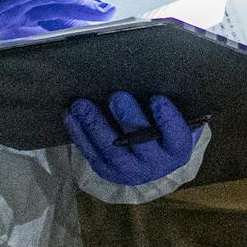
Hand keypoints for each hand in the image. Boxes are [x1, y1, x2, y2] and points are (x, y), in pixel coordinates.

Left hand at [65, 92, 196, 186]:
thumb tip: (158, 75)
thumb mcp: (177, 117)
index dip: (167, 120)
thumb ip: (172, 103)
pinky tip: (70, 114)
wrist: (151, 158)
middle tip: (117, 96)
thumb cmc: (165, 126)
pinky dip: (78, 133)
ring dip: (95, 126)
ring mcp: (128, 170)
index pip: (176, 137)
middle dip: (128, 119)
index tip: (157, 99)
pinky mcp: (105, 170)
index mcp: (177, 150)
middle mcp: (155, 165)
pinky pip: (90, 152)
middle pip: (140, 144)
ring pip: (111, 151)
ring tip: (82, 104)